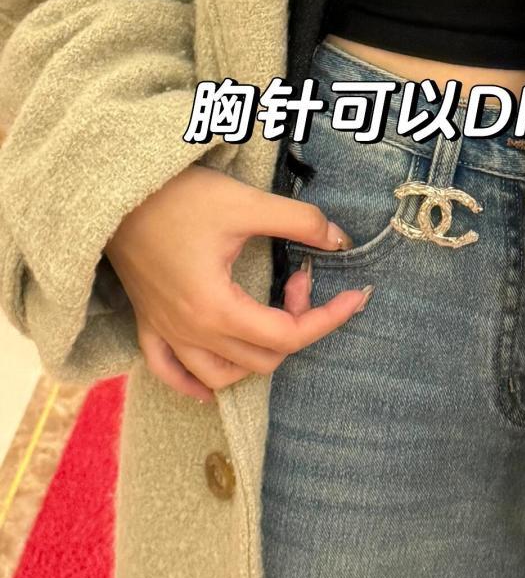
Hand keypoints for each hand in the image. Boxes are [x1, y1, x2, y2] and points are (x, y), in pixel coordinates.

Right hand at [104, 163, 370, 402]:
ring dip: (257, 354)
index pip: (287, 335)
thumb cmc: (178, 198)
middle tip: (300, 276)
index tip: (356, 296)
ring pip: (222, 375)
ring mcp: (166, 332)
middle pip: (262, 358)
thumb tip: (339, 239)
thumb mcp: (246, 204)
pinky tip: (212, 383)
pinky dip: (195, 383)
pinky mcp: (148, 324)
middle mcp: (191, 332)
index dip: (329, 318)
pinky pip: (171, 373)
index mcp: (216, 309)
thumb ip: (299, 222)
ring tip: (270, 311)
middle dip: (296, 324)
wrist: (115, 195)